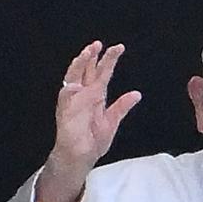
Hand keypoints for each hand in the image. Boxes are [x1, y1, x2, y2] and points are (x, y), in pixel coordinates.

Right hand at [53, 40, 141, 172]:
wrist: (81, 157)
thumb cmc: (93, 140)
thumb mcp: (112, 121)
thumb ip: (122, 106)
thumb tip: (136, 93)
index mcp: (96, 95)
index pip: (103, 73)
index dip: (109, 60)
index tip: (119, 47)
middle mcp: (84, 94)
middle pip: (87, 70)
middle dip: (92, 56)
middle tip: (99, 43)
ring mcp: (73, 101)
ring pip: (74, 76)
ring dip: (80, 64)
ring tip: (87, 53)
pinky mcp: (65, 111)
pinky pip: (66, 96)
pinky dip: (70, 88)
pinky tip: (76, 82)